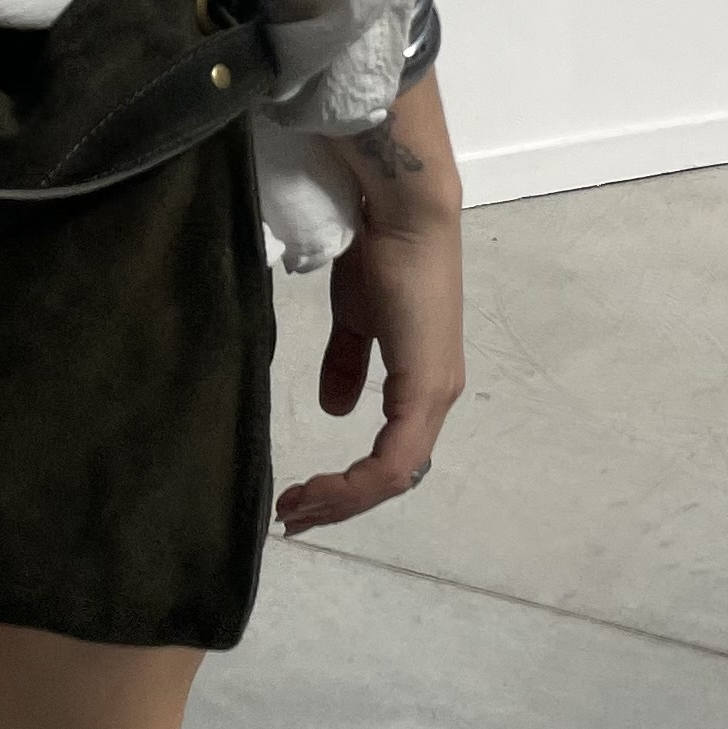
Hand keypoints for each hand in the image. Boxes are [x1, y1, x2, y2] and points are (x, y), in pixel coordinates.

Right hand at [275, 68, 463, 536]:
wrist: (401, 211)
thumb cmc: (378, 252)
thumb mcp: (354, 317)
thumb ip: (347, 363)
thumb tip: (335, 409)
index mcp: (421, 381)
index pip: (390, 454)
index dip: (346, 483)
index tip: (299, 495)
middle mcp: (435, 396)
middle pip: (392, 476)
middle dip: (339, 504)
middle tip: (292, 517)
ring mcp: (434, 395)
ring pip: (393, 476)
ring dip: (342, 500)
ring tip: (297, 509)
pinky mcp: (425, 389)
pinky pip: (393, 460)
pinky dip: (353, 484)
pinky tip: (321, 491)